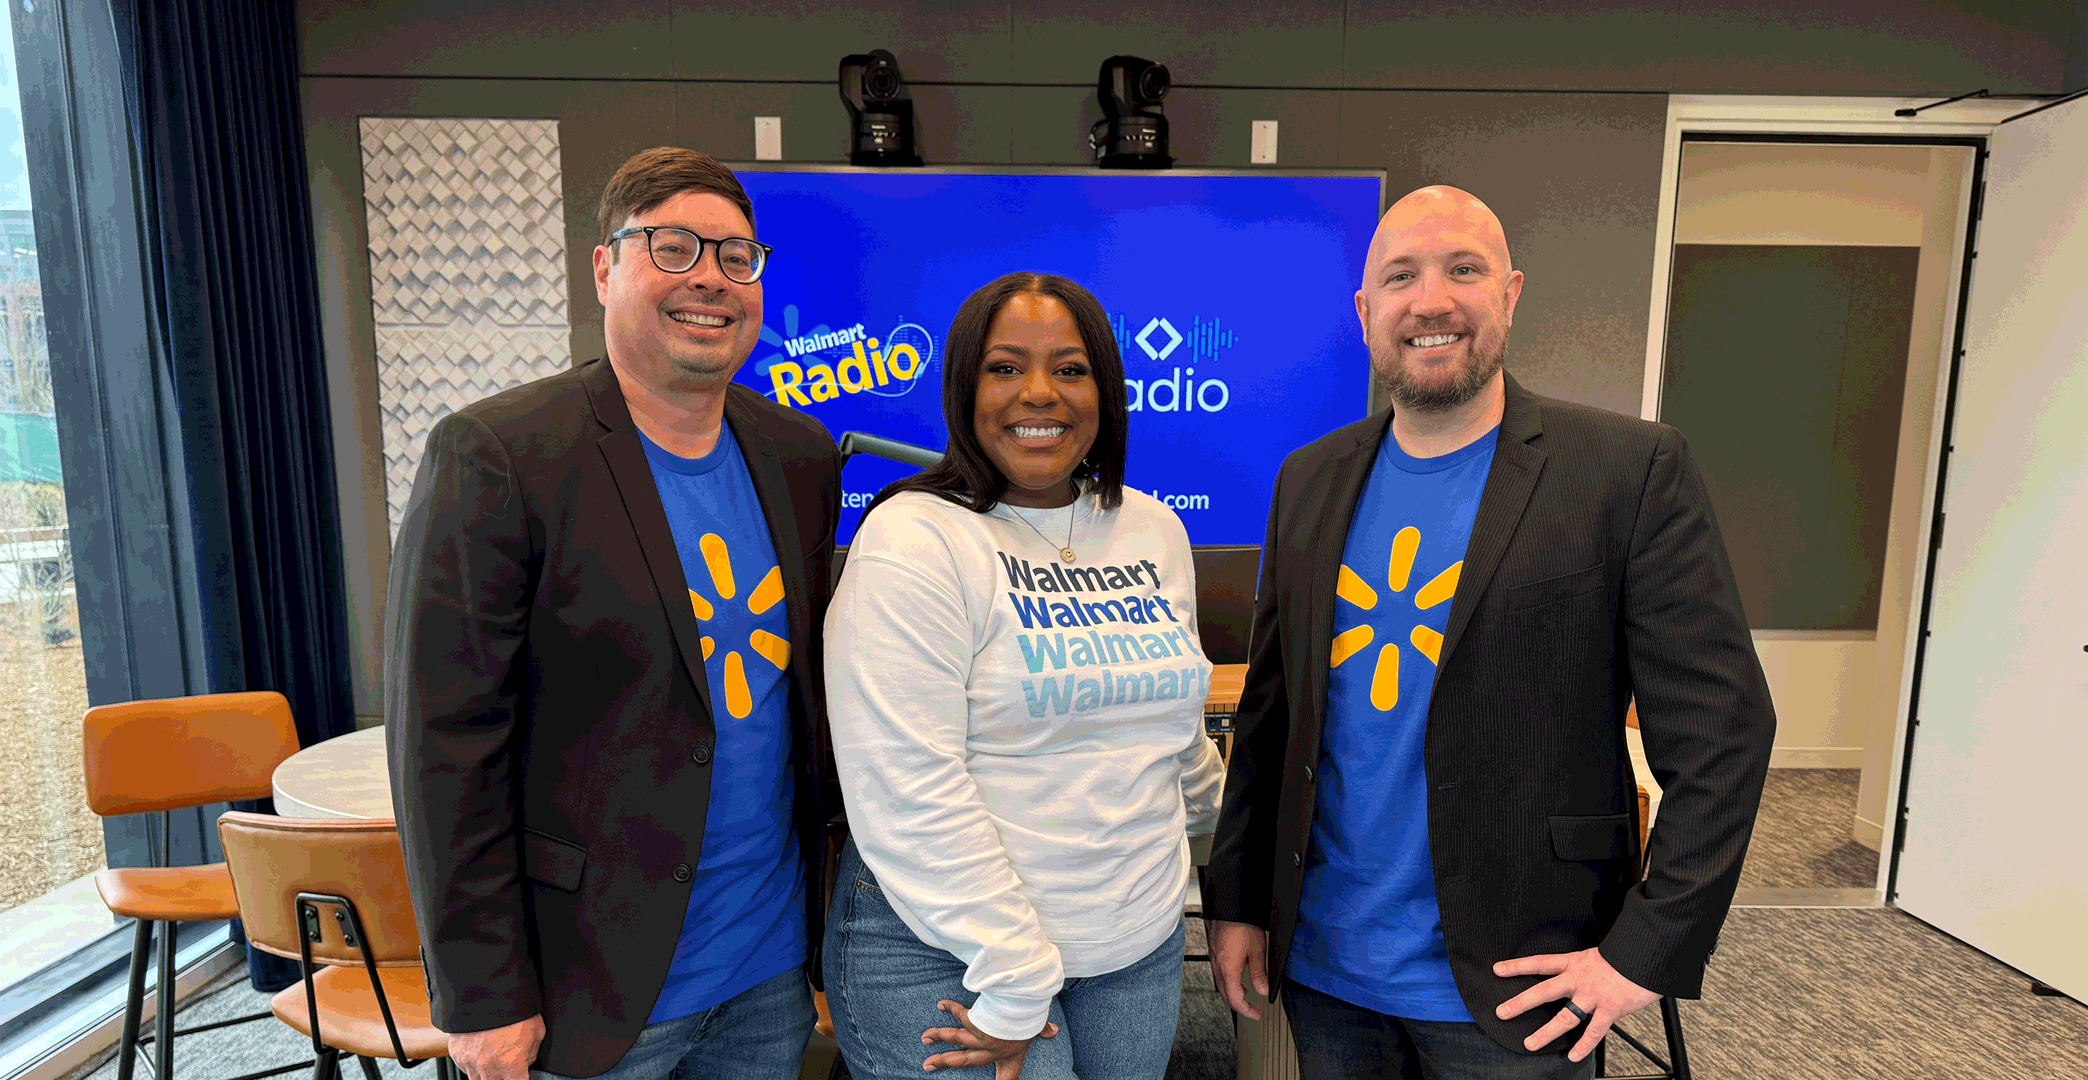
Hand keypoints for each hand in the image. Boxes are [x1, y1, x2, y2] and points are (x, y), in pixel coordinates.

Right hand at [446, 1014, 544, 1079]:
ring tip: (493, 1054)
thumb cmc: (513, 1009)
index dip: (520, 1078)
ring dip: (486, 1071)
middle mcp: (489, 1069)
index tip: (519, 1074)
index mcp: (511, 1066)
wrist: (485, 991)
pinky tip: (481, 1047)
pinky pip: (465, 1066)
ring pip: (477, 1079)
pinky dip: (472, 1061)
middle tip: (505, 1062)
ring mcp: (470, 1062)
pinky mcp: (457, 1054)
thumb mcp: (536, 1031)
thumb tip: (526, 1061)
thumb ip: (531, 1053)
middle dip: (502, 1077)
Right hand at [919, 999, 1057, 1077]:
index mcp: (1009, 1057)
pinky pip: (961, 1015)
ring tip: (925, 1037)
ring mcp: (981, 1037)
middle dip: (943, 1062)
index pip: (1005, 1079)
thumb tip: (1053, 1032)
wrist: (1024, 1006)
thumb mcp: (1037, 1027)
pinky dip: (951, 1008)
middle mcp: (991, 1050)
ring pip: (955, 1038)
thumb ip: (1042, 1030)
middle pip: (962, 1060)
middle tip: (927, 1065)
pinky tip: (942, 1004)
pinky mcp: (977, 1022)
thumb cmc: (1031, 1018)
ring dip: (939, 1036)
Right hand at [1208, 919, 1269, 1019]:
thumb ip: (1259, 973)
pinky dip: (1230, 982)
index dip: (1246, 1010)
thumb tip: (1263, 991)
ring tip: (1248, 995)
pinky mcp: (1215, 951)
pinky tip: (1239, 977)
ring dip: (1234, 994)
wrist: (1229, 905)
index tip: (1256, 1015)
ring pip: (1222, 985)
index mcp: (1228, 968)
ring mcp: (1214, 958)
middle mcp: (1218, 965)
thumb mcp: (1257, 950)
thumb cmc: (1243, 923)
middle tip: (1254, 1010)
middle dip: (1240, 1005)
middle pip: (1226, 995)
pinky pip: (1220, 974)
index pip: (1235, 999)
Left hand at [1493, 948, 1658, 1061]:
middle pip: (1543, 990)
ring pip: (1564, 1016)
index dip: (1517, 965)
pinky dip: (1584, 1044)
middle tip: (1502, 1012)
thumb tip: (1575, 974)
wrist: (1649, 954)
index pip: (1539, 962)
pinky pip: (1594, 1030)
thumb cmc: (1626, 955)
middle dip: (1520, 1002)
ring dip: (1546, 1032)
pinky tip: (1574, 1055)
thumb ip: (1584, 966)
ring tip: (1530, 1043)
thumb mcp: (1598, 953)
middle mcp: (1579, 979)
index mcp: (1574, 962)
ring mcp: (1593, 995)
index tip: (1497, 969)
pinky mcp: (1610, 1008)